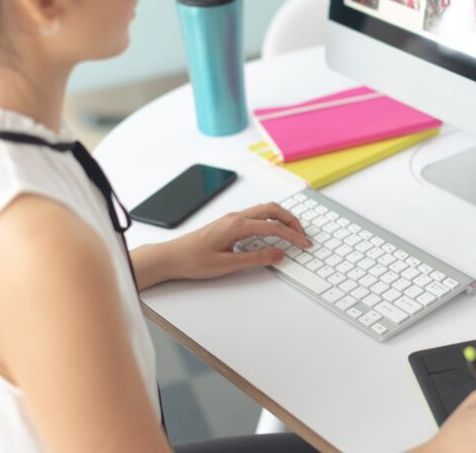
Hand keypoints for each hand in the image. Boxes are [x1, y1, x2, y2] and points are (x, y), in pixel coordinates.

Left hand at [136, 203, 310, 287]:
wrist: (170, 257)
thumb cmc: (193, 260)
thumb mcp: (227, 265)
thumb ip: (256, 259)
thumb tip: (279, 254)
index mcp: (237, 226)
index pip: (274, 227)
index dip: (293, 235)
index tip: (305, 243)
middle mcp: (236, 217)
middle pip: (273, 210)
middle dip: (292, 220)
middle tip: (304, 235)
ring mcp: (232, 218)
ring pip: (265, 210)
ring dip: (282, 218)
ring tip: (293, 232)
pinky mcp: (229, 223)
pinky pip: (256, 215)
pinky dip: (271, 220)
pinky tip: (273, 232)